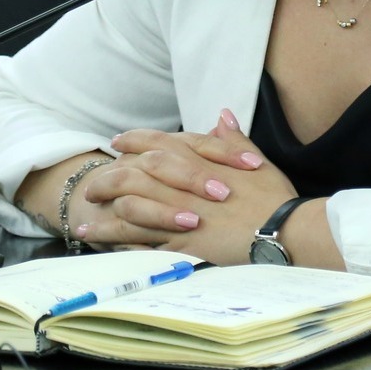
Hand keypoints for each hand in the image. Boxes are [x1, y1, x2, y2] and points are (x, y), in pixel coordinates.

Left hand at [90, 111, 298, 266]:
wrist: (285, 232)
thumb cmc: (275, 199)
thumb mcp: (256, 162)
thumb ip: (233, 138)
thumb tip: (221, 115)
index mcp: (200, 163)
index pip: (159, 145)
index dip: (136, 142)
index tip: (119, 143)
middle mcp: (183, 187)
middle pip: (134, 177)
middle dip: (108, 181)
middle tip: (92, 186)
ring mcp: (179, 216)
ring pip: (130, 212)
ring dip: (105, 219)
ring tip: (85, 227)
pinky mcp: (181, 246)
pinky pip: (142, 245)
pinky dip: (121, 248)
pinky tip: (109, 255)